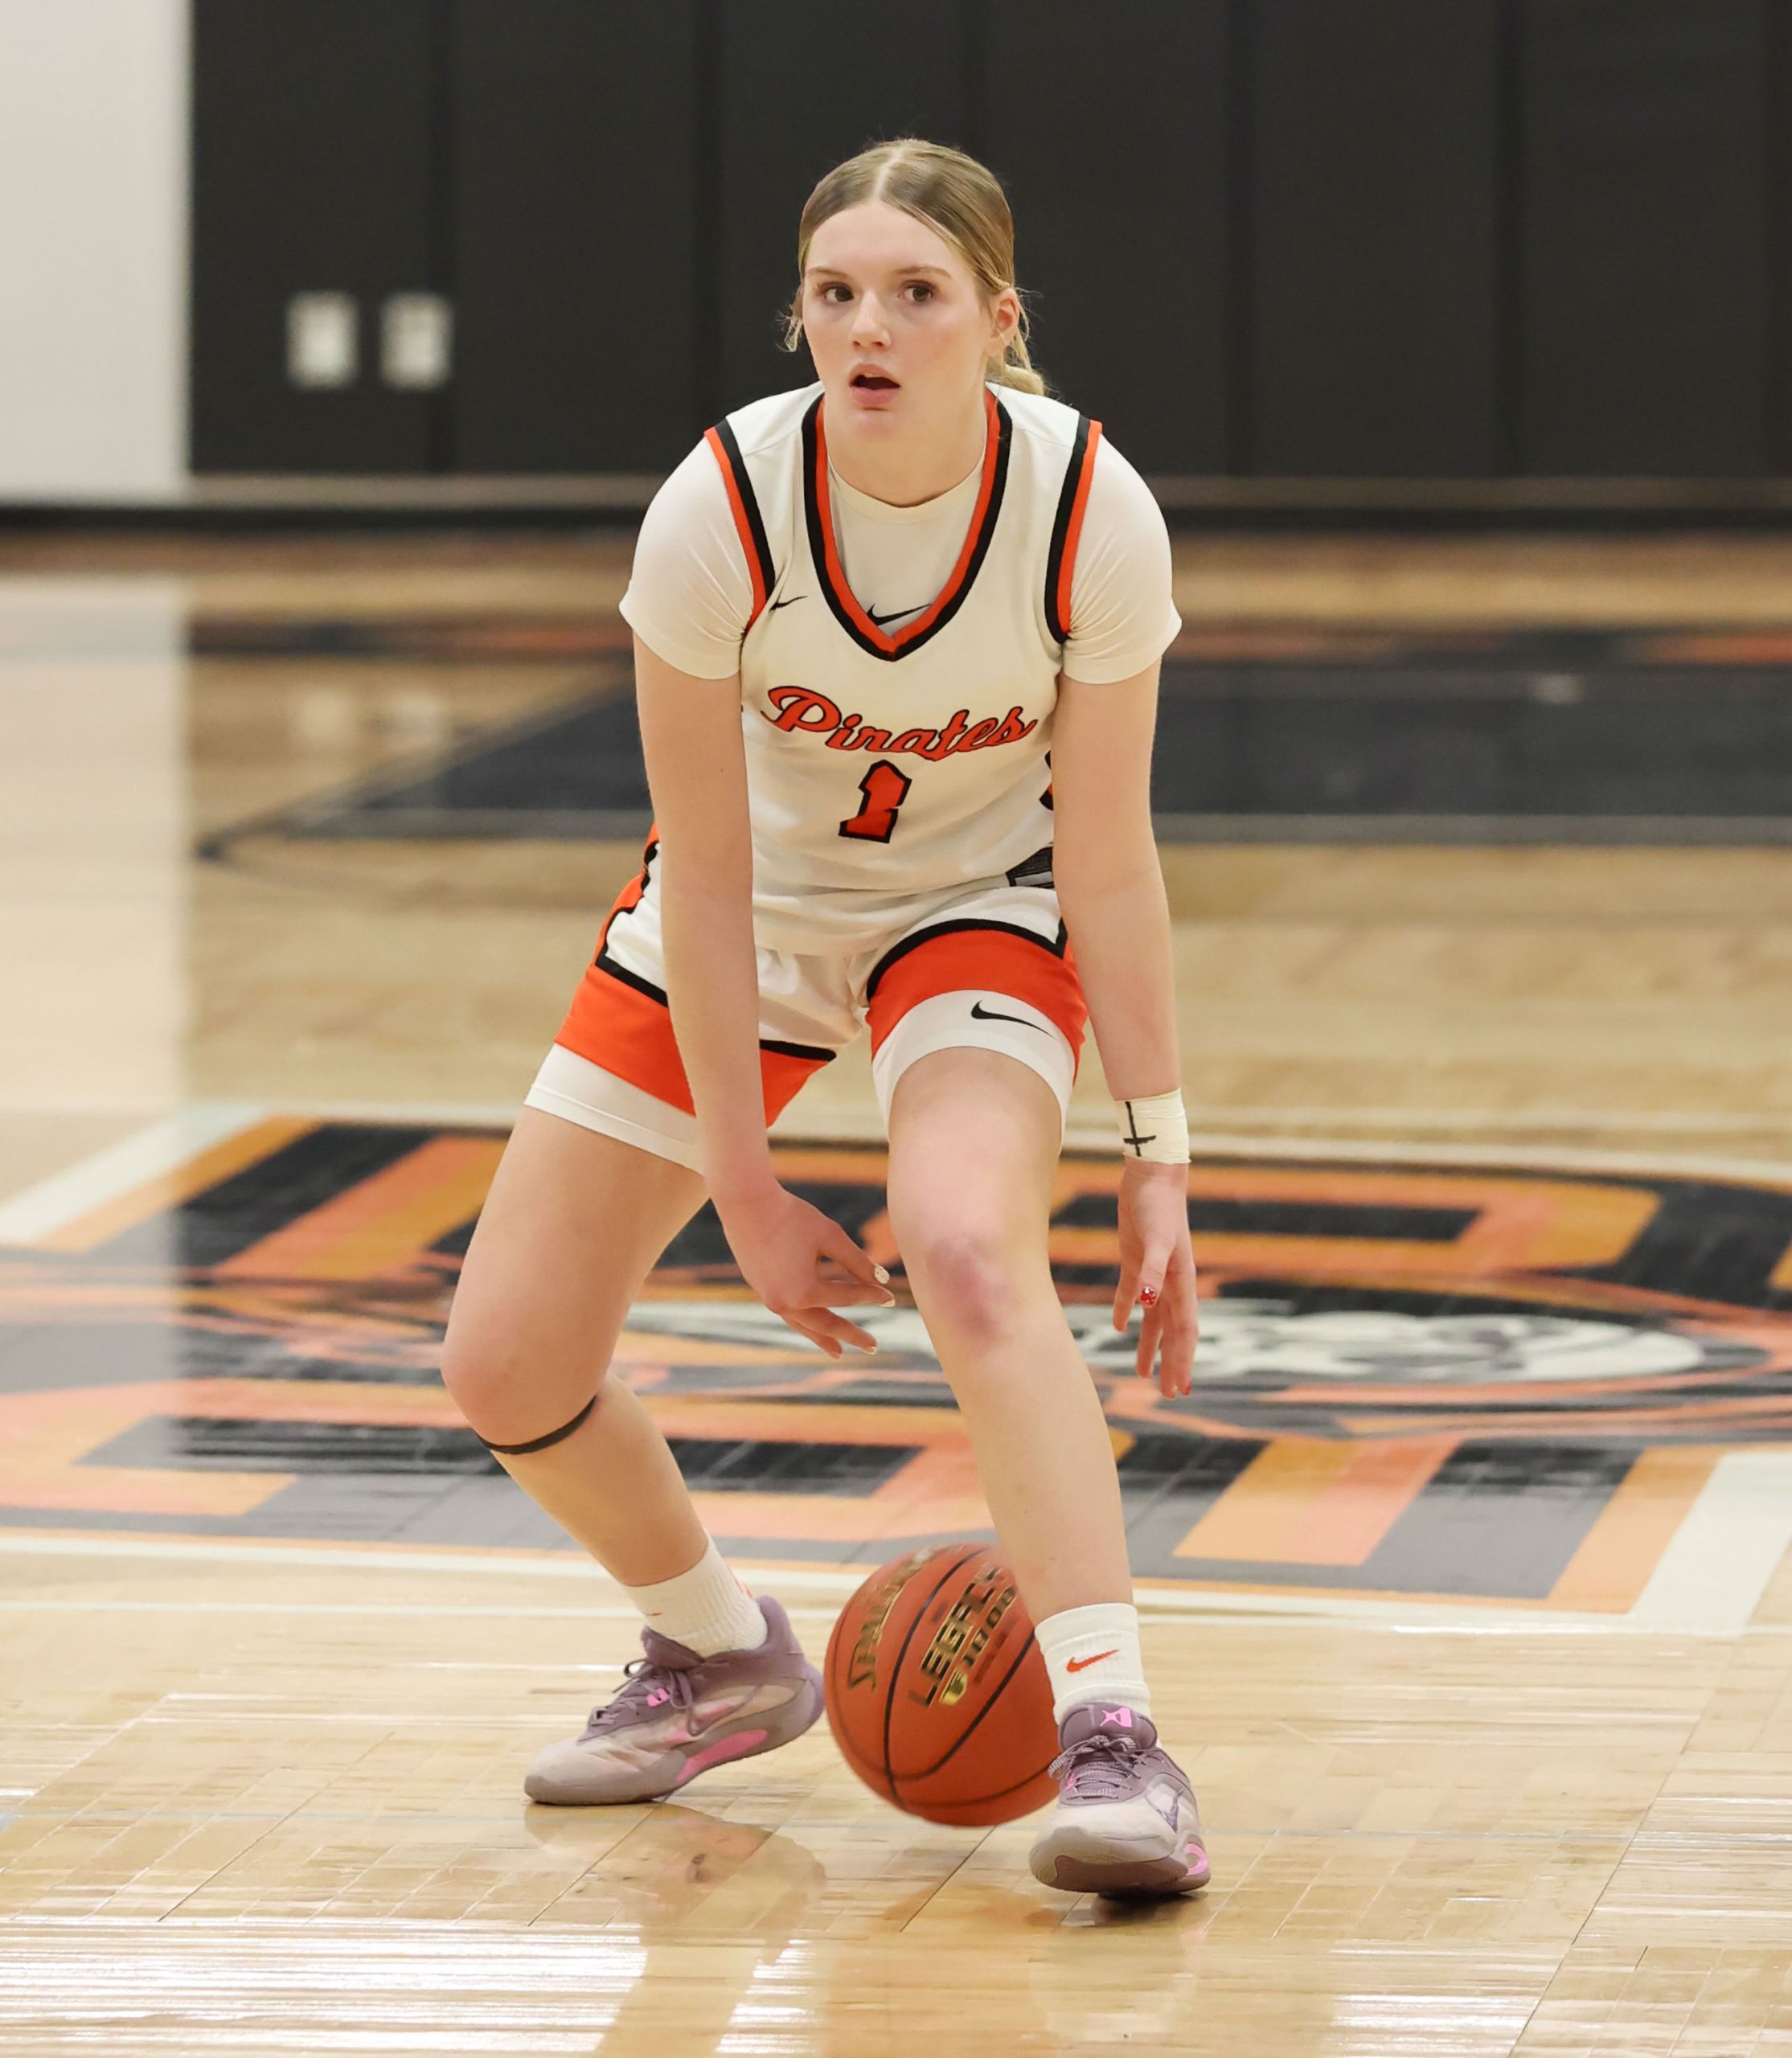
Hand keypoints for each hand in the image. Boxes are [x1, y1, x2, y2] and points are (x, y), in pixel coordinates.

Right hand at [714, 1180, 896, 1357]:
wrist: (746, 1203)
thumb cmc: (792, 1216)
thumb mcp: (830, 1236)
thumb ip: (857, 1262)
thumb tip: (882, 1281)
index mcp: (805, 1291)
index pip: (847, 1298)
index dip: (871, 1296)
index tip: (891, 1298)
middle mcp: (785, 1303)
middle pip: (825, 1325)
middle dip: (850, 1335)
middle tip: (873, 1347)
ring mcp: (770, 1299)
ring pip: (803, 1325)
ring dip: (823, 1339)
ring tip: (838, 1352)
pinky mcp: (761, 1290)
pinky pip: (789, 1314)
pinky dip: (804, 1323)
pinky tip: (812, 1324)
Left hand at [1111, 1159, 1198, 1397]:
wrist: (1151, 1178)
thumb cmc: (1157, 1207)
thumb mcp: (1156, 1240)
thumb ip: (1152, 1272)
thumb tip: (1150, 1303)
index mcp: (1181, 1283)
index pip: (1184, 1332)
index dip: (1182, 1361)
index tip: (1181, 1389)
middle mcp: (1170, 1283)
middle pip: (1172, 1332)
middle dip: (1172, 1363)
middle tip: (1170, 1394)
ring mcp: (1153, 1273)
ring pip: (1153, 1320)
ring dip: (1150, 1345)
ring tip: (1142, 1373)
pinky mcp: (1135, 1261)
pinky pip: (1132, 1294)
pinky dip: (1127, 1312)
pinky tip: (1120, 1327)